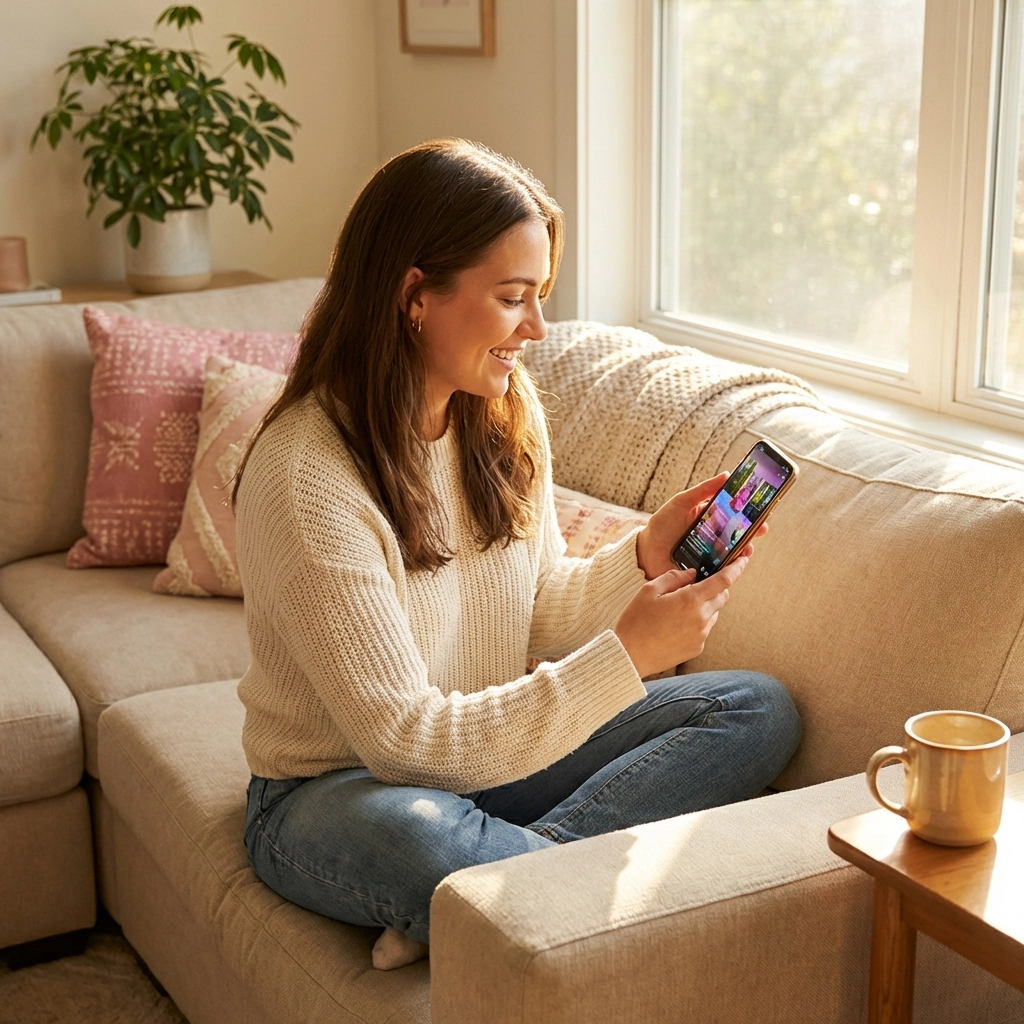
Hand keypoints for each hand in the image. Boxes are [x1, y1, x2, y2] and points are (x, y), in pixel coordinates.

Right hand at [614, 553, 752, 677]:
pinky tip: (674, 626)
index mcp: (690, 600)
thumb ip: (674, 577)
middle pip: (722, 596)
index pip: (724, 580)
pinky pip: (704, 629)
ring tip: (677, 611)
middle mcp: (701, 618)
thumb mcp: (649, 590)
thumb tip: (692, 574)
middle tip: (695, 586)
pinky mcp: (698, 648)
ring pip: (713, 613)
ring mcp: (701, 635)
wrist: (629, 655)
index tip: (744, 559)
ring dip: (704, 606)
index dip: (737, 568)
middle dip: (715, 588)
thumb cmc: (635, 621)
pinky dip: (697, 623)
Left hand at [635, 474, 767, 578]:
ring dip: (745, 549)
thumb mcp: (681, 503)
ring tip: (748, 545)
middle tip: (762, 526)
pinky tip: (736, 561)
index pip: (734, 514)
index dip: (748, 511)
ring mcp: (711, 555)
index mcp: (710, 519)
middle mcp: (714, 538)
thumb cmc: (662, 525)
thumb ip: (703, 491)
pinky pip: (723, 571)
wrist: (644, 552)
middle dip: (753, 531)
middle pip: (739, 534)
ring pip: (735, 553)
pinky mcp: (706, 572)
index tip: (761, 506)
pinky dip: (732, 567)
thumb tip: (727, 475)